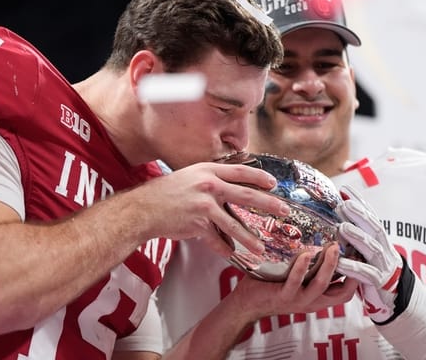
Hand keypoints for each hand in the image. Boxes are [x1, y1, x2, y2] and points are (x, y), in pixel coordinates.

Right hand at [135, 162, 289, 257]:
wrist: (142, 208)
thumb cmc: (166, 193)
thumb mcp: (190, 176)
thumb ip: (211, 179)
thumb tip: (231, 186)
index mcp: (208, 170)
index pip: (241, 172)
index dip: (260, 177)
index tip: (274, 184)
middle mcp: (208, 186)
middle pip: (246, 195)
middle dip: (269, 204)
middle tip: (283, 210)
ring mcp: (203, 205)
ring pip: (234, 224)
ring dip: (249, 238)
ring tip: (260, 247)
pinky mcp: (197, 224)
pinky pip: (216, 240)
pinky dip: (224, 250)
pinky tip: (232, 255)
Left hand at [231, 243, 358, 318]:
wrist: (246, 303)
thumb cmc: (272, 285)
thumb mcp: (298, 279)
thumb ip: (311, 267)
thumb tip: (321, 241)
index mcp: (318, 298)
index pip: (346, 292)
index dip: (358, 278)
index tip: (363, 257)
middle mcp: (312, 301)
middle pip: (341, 292)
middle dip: (350, 271)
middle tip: (353, 248)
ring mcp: (298, 300)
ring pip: (320, 285)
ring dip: (328, 266)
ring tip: (333, 247)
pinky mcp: (282, 296)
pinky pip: (295, 282)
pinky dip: (301, 267)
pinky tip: (304, 254)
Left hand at [334, 185, 412, 323]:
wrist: (395, 298)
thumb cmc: (374, 270)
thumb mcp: (366, 251)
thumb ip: (355, 235)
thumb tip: (338, 213)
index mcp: (379, 239)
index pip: (371, 216)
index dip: (360, 202)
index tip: (345, 189)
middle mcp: (383, 248)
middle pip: (374, 227)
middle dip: (360, 215)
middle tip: (344, 204)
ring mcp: (383, 265)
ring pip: (371, 248)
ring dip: (357, 237)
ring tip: (342, 227)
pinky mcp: (379, 282)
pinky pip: (366, 273)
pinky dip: (353, 267)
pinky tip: (339, 262)